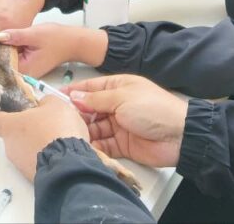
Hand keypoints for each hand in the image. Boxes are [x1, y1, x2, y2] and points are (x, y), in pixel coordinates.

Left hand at [0, 24, 107, 77]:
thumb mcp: (35, 34)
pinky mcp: (26, 63)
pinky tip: (2, 39)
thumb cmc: (57, 39)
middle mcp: (24, 73)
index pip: (0, 67)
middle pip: (1, 65)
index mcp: (25, 70)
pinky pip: (12, 58)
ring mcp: (25, 70)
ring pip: (6, 60)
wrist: (73, 42)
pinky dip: (8, 50)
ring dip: (0, 50)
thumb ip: (16, 36)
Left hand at [0, 96, 88, 181]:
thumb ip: (45, 102)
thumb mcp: (55, 104)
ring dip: (37, 147)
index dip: (6, 116)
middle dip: (27, 132)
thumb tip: (45, 104)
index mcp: (10, 126)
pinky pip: (35, 164)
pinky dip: (44, 159)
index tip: (15, 114)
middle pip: (13, 137)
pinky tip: (60, 154)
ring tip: (56, 142)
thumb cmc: (57, 131)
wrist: (68, 163)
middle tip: (44, 127)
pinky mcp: (32, 177)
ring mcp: (20, 164)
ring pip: (25, 152)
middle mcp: (10, 146)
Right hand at [65, 75, 188, 167]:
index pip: (89, 87)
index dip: (73, 91)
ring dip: (83, 131)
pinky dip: (93, 146)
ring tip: (67, 134)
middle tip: (58, 120)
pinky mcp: (121, 144)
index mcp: (117, 87)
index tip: (54, 97)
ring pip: (94, 128)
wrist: (179, 136)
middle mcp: (116, 105)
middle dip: (75, 114)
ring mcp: (118, 125)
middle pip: (89, 109)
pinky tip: (82, 147)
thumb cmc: (152, 109)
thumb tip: (74, 96)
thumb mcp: (122, 98)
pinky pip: (103, 144)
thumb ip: (96, 99)